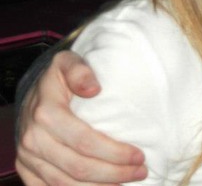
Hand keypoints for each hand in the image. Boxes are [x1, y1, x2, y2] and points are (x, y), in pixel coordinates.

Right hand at [16, 51, 147, 184]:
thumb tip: (93, 89)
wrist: (32, 93)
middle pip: (78, 167)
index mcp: (46, 114)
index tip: (138, 155)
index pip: (85, 141)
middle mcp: (33, 139)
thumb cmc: (57, 78)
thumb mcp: (67, 62)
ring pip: (65, 184)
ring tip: (126, 182)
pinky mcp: (26, 170)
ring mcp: (27, 158)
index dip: (114, 153)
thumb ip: (80, 70)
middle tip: (140, 172)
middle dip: (113, 174)